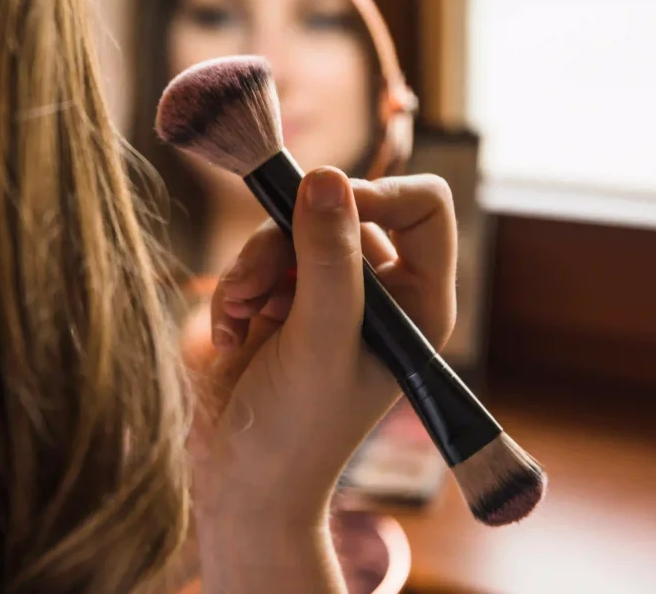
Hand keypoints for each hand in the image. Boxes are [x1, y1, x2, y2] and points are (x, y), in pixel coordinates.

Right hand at [184, 171, 456, 535]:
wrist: (242, 478)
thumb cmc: (298, 428)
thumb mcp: (318, 340)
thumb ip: (326, 259)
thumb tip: (326, 176)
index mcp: (417, 301)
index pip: (423, 207)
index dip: (377, 195)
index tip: (321, 210)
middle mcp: (379, 291)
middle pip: (339, 210)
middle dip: (286, 243)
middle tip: (256, 286)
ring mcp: (327, 293)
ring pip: (288, 227)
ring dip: (251, 269)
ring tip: (239, 318)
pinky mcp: (282, 299)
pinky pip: (256, 257)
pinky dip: (235, 290)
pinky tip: (231, 335)